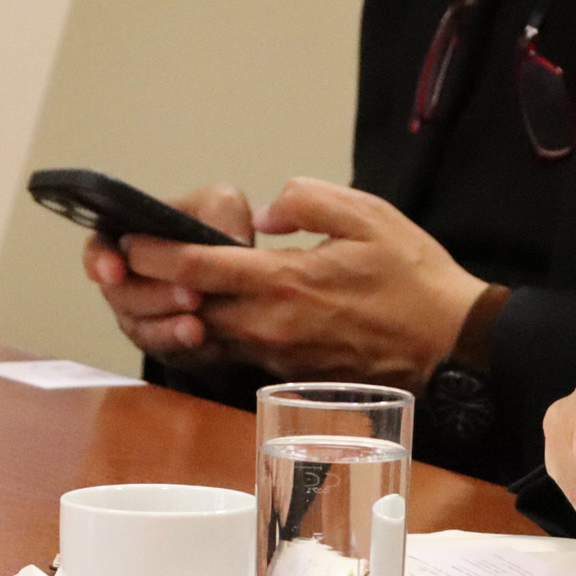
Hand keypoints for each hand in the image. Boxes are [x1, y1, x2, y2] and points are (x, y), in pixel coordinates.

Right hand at [81, 183, 250, 370]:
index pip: (98, 249)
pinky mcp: (166, 347)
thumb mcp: (223, 206)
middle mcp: (128, 282)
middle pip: (122, 296)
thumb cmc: (218, 230)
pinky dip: (188, 351)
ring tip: (198, 327)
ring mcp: (143, 318)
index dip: (100, 262)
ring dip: (169, 329)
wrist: (240, 277)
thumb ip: (221, 211)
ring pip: (143, 331)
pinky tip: (211, 345)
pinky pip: (169, 354)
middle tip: (191, 293)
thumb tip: (229, 240)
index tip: (115, 272)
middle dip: (154, 296)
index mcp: (129, 237)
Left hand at [118, 177, 487, 389]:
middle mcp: (272, 326)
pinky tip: (209, 310)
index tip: (129, 239)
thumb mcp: (368, 215)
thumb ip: (308, 202)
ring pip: (210, 333)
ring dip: (180, 311)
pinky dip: (213, 330)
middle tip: (125, 263)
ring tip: (159, 284)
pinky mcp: (289, 373)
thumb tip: (266, 211)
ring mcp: (279, 356)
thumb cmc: (414, 278)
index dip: (157, 254)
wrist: (450, 346)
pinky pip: (236, 349)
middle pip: (191, 308)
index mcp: (286, 283)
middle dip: (154, 286)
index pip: (200, 269)